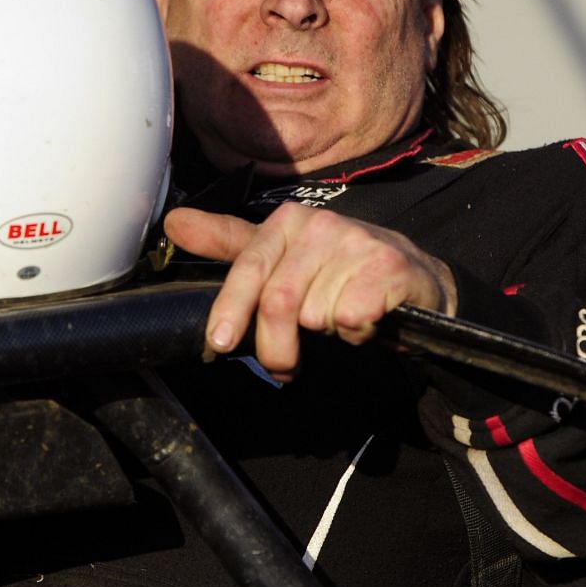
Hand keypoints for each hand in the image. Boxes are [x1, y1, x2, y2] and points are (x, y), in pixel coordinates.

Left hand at [164, 205, 457, 379]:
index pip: (249, 266)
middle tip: (285, 366)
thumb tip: (173, 223)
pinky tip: (365, 321)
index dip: (232, 308)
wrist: (411, 279)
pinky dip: (355, 333)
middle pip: (279, 300)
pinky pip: (352, 318)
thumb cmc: (337, 272)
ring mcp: (358, 242)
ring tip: (337, 322)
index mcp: (288, 220)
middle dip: (276, 346)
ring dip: (323, 335)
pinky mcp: (390, 266)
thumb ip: (229, 244)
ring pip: (316, 315)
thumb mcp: (281, 256)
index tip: (220, 343)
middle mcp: (322, 224)